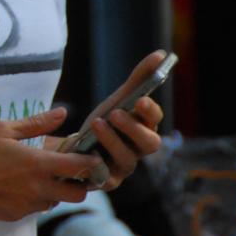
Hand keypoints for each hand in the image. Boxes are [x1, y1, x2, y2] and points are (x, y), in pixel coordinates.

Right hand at [0, 108, 101, 221]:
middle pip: (78, 194)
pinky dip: (35, 198)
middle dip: (79, 183)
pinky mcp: (15, 215)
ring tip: (39, 175)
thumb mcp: (3, 129)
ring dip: (56, 191)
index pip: (81, 168)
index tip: (89, 156)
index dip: (91, 162)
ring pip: (56, 202)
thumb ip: (36, 123)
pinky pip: (35, 208)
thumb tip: (62, 113)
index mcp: (39, 164)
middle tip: (68, 170)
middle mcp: (38, 188)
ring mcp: (27, 205)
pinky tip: (18, 185)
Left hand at [79, 50, 166, 190]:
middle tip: (115, 113)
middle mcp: (139, 150)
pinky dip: (96, 165)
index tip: (140, 100)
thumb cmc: (103, 123)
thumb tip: (160, 54)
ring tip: (96, 123)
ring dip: (112, 141)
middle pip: (150, 144)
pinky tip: (86, 152)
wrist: (75, 150)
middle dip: (133, 128)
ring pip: (127, 160)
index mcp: (144, 128)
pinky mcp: (106, 182)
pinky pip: (105, 178)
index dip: (150, 111)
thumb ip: (138, 79)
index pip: (155, 120)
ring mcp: (124, 168)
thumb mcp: (118, 100)